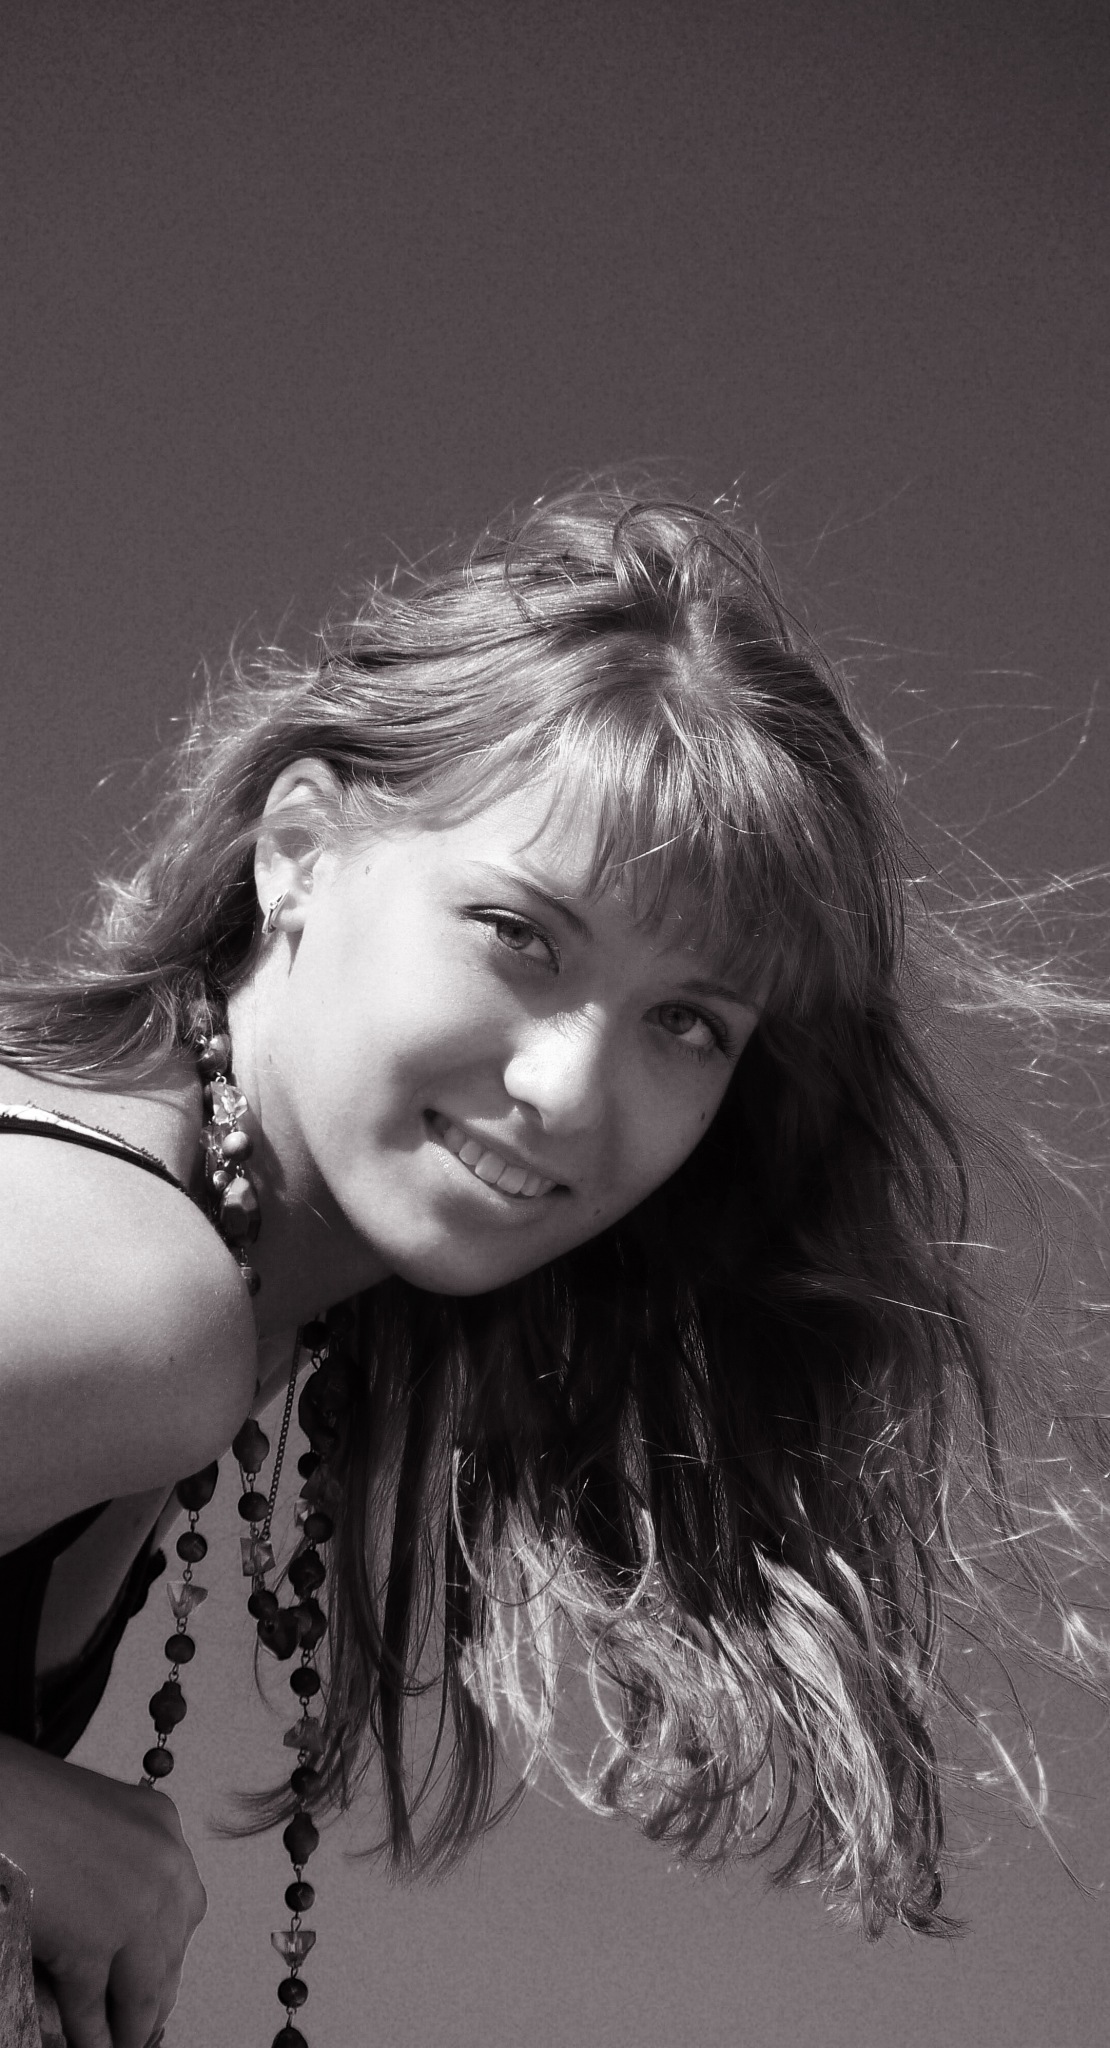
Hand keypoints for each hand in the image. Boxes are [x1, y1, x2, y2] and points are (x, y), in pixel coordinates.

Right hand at [0, 1736, 205, 2047]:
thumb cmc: (25, 1799)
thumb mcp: (94, 1822)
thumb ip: (117, 1868)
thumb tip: (119, 1939)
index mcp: (162, 1824)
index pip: (185, 1904)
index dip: (169, 1951)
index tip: (161, 1978)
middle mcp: (161, 1864)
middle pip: (172, 1950)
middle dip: (156, 1994)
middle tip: (143, 2022)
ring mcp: (131, 1906)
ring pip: (144, 1989)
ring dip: (130, 2025)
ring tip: (121, 2043)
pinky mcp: (89, 1944)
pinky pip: (93, 2008)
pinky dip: (91, 2035)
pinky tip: (90, 2045)